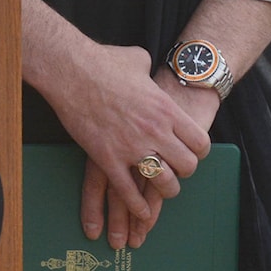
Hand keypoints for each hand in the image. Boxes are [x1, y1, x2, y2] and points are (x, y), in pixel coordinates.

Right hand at [70, 51, 214, 249]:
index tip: (189, 151)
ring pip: (164, 184)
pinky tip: (141, 210)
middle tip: (173, 168)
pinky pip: (129, 192)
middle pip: (187, 166)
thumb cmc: (103, 61)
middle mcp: (155, 131)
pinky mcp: (108, 158)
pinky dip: (138, 206)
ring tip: (159, 186)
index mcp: (165, 109)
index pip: (200, 143)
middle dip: (182, 170)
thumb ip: (149, 70)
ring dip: (164, 189)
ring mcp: (131, 147)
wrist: (71, 70)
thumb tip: (147, 67)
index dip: (197, 151)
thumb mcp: (138, 59)